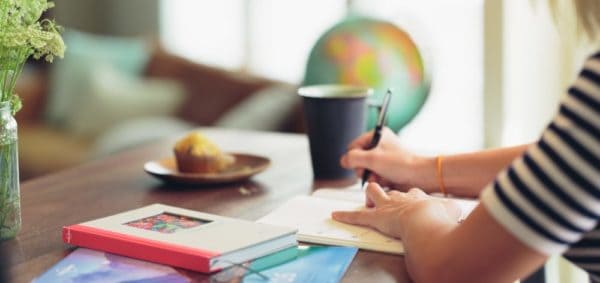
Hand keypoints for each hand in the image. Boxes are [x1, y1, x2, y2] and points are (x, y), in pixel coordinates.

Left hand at [332, 183, 460, 238]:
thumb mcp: (451, 210)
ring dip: (369, 197)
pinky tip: (335, 215)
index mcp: (417, 195)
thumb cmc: (440, 216)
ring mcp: (386, 206)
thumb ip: (451, 210)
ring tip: (368, 201)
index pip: (412, 192)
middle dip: (386, 191)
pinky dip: (345, 216)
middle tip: (388, 197)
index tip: (416, 200)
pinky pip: (357, 216)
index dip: (412, 196)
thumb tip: (456, 211)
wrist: (427, 218)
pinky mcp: (376, 217)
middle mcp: (400, 197)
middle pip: (390, 189)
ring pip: (373, 193)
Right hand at [340, 127, 430, 190]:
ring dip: (370, 176)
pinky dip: (377, 180)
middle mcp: (380, 145)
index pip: (353, 146)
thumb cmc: (400, 163)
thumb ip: (353, 158)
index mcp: (377, 135)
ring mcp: (384, 159)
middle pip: (358, 159)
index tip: (362, 163)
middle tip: (371, 171)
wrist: (420, 176)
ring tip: (378, 178)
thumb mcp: (372, 158)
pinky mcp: (387, 170)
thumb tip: (343, 161)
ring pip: (365, 170)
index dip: (354, 157)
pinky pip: (374, 176)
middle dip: (363, 169)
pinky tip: (383, 182)